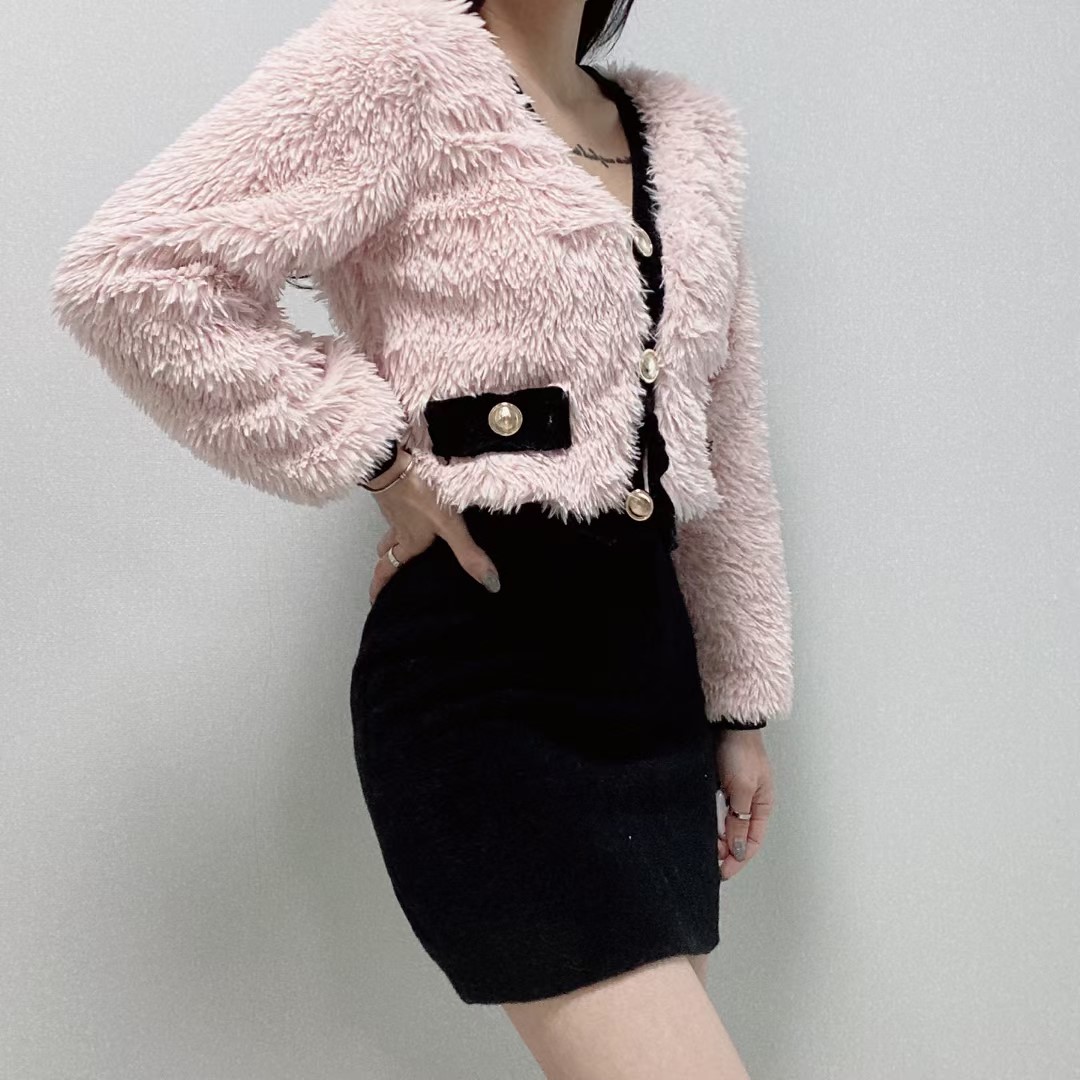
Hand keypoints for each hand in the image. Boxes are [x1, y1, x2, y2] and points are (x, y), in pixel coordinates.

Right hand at [364, 449, 500, 603]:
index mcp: (408, 542)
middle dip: (386, 562)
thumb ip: (467, 552)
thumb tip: (490, 583)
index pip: (389, 569)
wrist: (395, 462)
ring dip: (393, 537)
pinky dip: (399, 514)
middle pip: (387, 550)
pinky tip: (412, 507)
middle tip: (388, 572)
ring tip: (402, 541)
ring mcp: (393, 508)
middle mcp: (398, 528)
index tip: (374, 599)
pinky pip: (394, 508)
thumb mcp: (449, 526)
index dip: (381, 586)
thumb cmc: (420, 494)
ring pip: (390, 529)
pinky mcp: (394, 489)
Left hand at [714, 728, 774, 881]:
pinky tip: (702, 827)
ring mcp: (735, 795)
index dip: (738, 860)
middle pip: (738, 836)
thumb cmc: (741, 753)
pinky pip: (716, 811)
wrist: (728, 724)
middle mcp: (750, 804)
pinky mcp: (721, 786)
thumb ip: (739, 821)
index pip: (752, 842)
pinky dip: (710, 821)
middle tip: (709, 860)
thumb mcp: (741, 790)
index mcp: (763, 806)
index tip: (722, 872)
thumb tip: (739, 850)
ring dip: (716, 837)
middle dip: (725, 850)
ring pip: (725, 825)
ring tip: (705, 847)